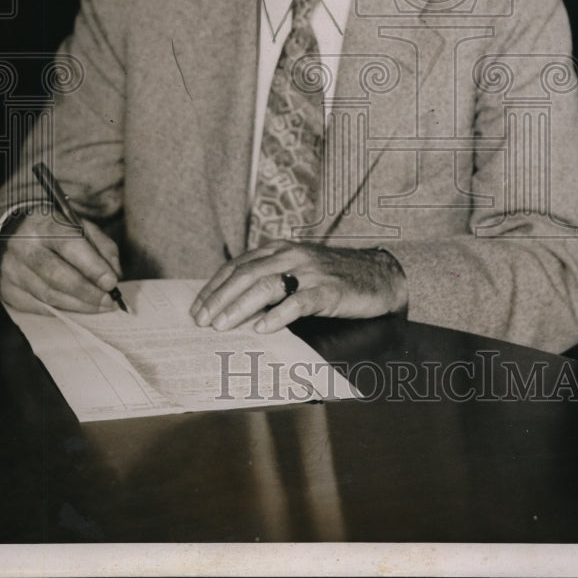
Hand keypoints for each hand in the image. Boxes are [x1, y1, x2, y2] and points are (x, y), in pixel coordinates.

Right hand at [0, 210, 121, 313]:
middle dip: (88, 293)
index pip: (70, 246)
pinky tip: (78, 308)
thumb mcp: (82, 226)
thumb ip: (102, 247)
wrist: (15, 231)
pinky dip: (63, 310)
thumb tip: (114, 275)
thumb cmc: (56, 229)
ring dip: (79, 305)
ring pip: (49, 296)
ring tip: (100, 306)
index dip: (93, 267)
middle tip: (109, 301)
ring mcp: (13, 270)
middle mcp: (24, 247)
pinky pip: (39, 306)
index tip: (112, 283)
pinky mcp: (8, 289)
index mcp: (44, 225)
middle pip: (58, 276)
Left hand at [189, 243, 407, 332]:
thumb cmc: (334, 277)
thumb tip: (232, 304)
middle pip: (246, 274)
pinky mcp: (329, 291)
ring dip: (240, 307)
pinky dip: (278, 315)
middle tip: (202, 321)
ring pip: (267, 285)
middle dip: (220, 299)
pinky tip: (263, 328)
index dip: (214, 286)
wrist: (380, 275)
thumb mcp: (298, 269)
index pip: (238, 265)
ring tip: (223, 326)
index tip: (198, 307)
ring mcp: (311, 272)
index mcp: (280, 249)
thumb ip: (270, 278)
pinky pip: (299, 302)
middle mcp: (292, 255)